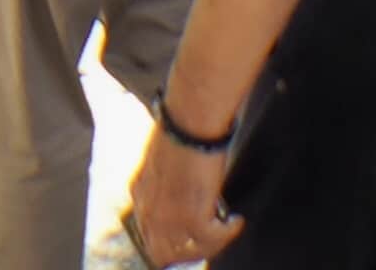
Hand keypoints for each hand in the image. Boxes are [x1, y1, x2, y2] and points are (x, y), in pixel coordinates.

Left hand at [126, 129, 241, 262]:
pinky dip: (228, 233)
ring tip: (224, 231)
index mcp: (140, 193)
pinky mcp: (192, 219)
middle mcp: (149, 210)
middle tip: (209, 243)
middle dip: (187, 253)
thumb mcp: (163, 162)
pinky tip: (235, 221)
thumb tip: (186, 196)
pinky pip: (212, 241)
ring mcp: (168, 218)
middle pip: (163, 253)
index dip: (170, 241)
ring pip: (189, 253)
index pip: (148, 234)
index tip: (188, 238)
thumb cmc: (180, 132)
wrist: (189, 122)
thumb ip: (165, 184)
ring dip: (210, 246)